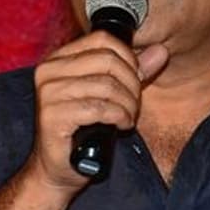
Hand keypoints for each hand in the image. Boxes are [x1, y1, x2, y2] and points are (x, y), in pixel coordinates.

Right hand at [27, 31, 168, 192]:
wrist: (55, 170)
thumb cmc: (81, 132)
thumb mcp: (110, 95)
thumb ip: (133, 71)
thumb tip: (160, 51)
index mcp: (58, 59)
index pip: (103, 40)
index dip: (128, 59)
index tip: (135, 81)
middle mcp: (49, 71)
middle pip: (108, 60)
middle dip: (131, 84)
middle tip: (133, 105)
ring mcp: (49, 93)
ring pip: (107, 86)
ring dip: (128, 105)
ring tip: (127, 118)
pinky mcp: (53, 116)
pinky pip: (100, 108)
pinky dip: (119, 117)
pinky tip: (121, 126)